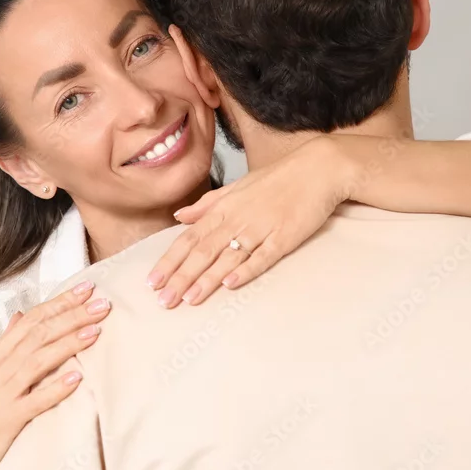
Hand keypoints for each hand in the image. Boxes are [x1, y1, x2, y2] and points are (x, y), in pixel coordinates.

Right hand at [0, 281, 110, 469]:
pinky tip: (77, 378)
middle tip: (103, 304)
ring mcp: (2, 393)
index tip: (88, 288)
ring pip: (38, 361)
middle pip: (39, 334)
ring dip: (68, 344)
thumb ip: (8, 343)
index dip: (61, 301)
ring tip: (96, 331)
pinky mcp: (7, 419)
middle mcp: (0, 368)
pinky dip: (55, 388)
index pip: (33, 319)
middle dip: (72, 316)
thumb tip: (20, 315)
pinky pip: (34, 401)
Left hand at [147, 135, 356, 307]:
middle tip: (163, 300)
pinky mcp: (284, 237)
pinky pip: (261, 257)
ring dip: (206, 279)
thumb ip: (207, 204)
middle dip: (181, 277)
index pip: (189, 238)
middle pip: (202, 251)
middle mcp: (236, 219)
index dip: (170, 260)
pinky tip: (230, 285)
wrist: (317, 169)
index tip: (153, 281)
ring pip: (227, 257)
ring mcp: (260, 229)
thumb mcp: (237, 188)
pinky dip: (245, 270)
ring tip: (187, 299)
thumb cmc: (277, 179)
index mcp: (223, 209)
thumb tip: (179, 216)